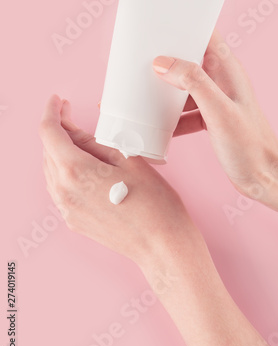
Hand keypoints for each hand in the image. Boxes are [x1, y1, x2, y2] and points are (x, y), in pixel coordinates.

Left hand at [39, 95, 196, 265]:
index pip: (48, 132)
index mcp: (75, 170)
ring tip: (78, 139)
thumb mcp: (127, 159)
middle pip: (48, 151)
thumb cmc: (153, 201)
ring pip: (51, 170)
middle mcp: (63, 191)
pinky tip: (83, 166)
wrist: (162, 245)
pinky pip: (59, 188)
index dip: (50, 111)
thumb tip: (73, 130)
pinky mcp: (73, 221)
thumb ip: (94, 142)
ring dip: (59, 151)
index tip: (57, 100)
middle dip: (57, 130)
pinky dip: (64, 171)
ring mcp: (66, 209)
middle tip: (71, 115)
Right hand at [153, 29, 277, 203]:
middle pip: (189, 59)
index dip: (184, 26)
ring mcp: (216, 99)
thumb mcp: (219, 112)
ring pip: (185, 86)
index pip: (206, 35)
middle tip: (140, 59)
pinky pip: (185, 110)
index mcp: (228, 69)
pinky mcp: (211, 117)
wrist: (264, 178)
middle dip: (166, 59)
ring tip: (142, 91)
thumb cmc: (250, 146)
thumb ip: (194, 83)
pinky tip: (157, 125)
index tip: (158, 26)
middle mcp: (222, 80)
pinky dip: (171, 115)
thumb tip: (162, 63)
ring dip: (165, 89)